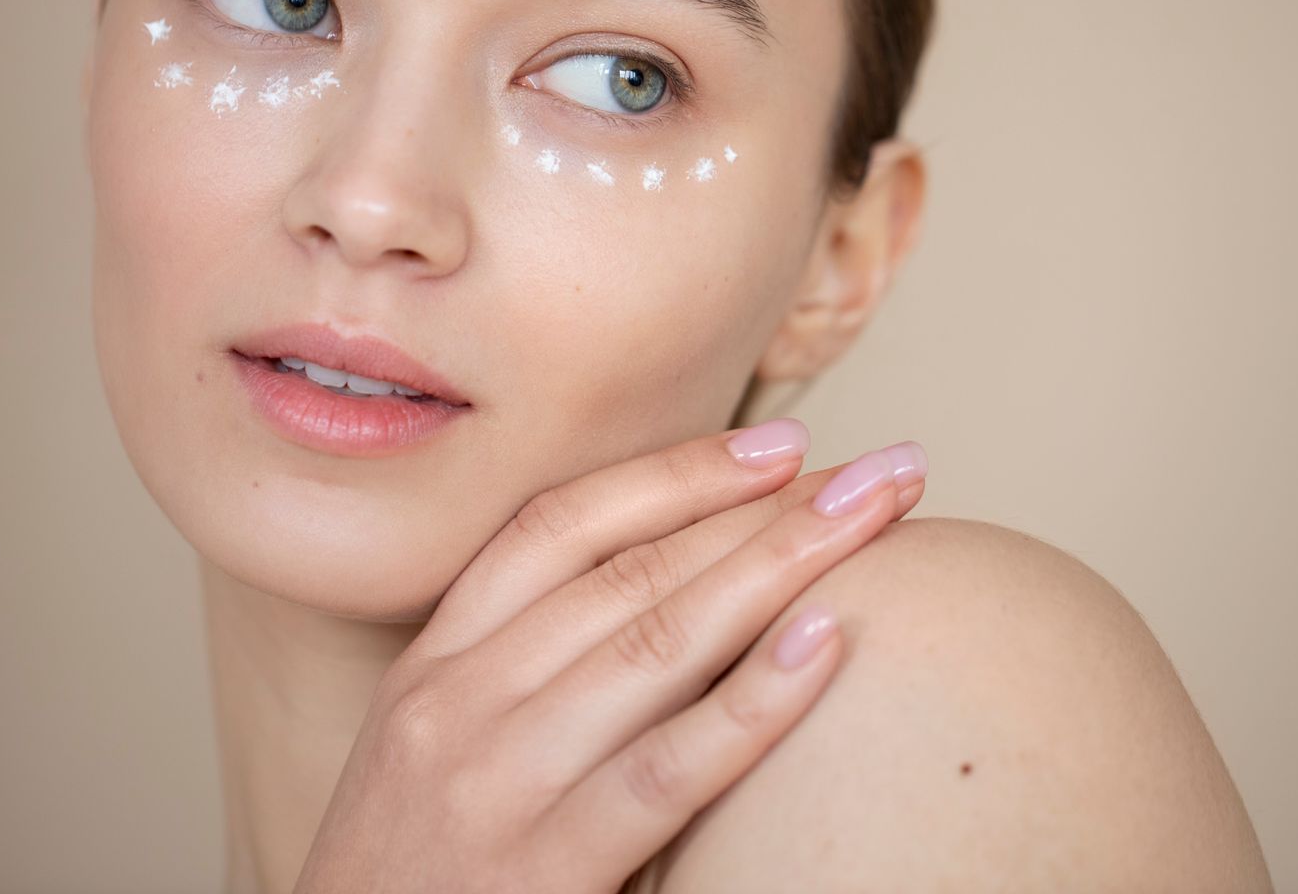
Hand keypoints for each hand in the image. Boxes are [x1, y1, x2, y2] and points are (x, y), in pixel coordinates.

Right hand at [292, 419, 927, 892]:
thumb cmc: (419, 885)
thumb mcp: (441, 755)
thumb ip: (528, 678)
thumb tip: (678, 598)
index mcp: (433, 665)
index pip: (561, 529)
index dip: (677, 475)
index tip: (781, 447)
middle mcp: (454, 704)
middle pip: (631, 570)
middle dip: (767, 509)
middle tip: (877, 470)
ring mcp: (494, 784)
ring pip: (657, 642)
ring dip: (783, 566)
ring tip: (878, 518)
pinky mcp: (542, 872)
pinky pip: (668, 770)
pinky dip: (755, 700)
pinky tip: (829, 642)